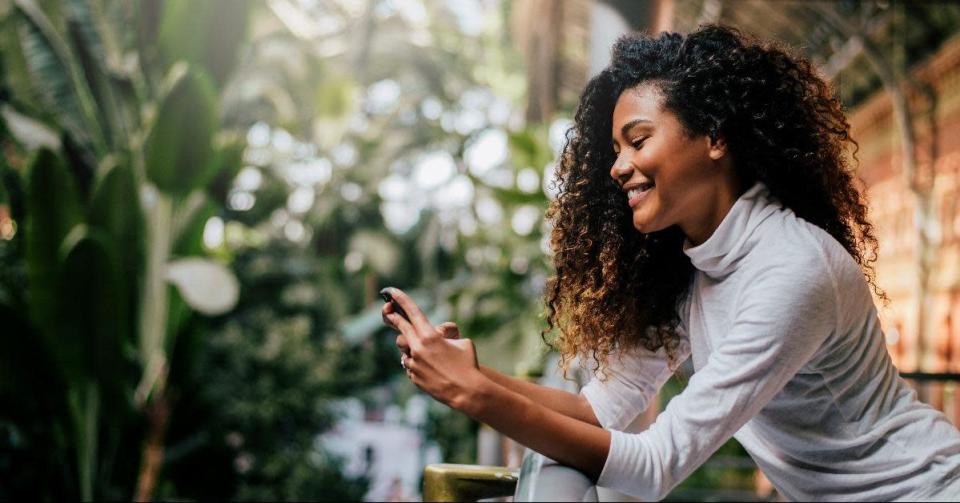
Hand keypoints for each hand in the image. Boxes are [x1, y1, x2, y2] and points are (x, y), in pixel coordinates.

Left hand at [380, 288, 483, 409]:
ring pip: (406, 350)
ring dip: (413, 349)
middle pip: (401, 328)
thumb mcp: (461, 342)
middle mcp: (418, 348)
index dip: (400, 299)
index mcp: (430, 336)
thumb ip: (445, 336)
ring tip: (431, 356)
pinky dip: (418, 364)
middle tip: (387, 310)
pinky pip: (411, 366)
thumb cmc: (468, 363)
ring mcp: (414, 363)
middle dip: (393, 317)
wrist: (467, 391)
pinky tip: (433, 370)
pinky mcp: (413, 377)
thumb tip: (434, 338)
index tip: (391, 292)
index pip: (411, 312)